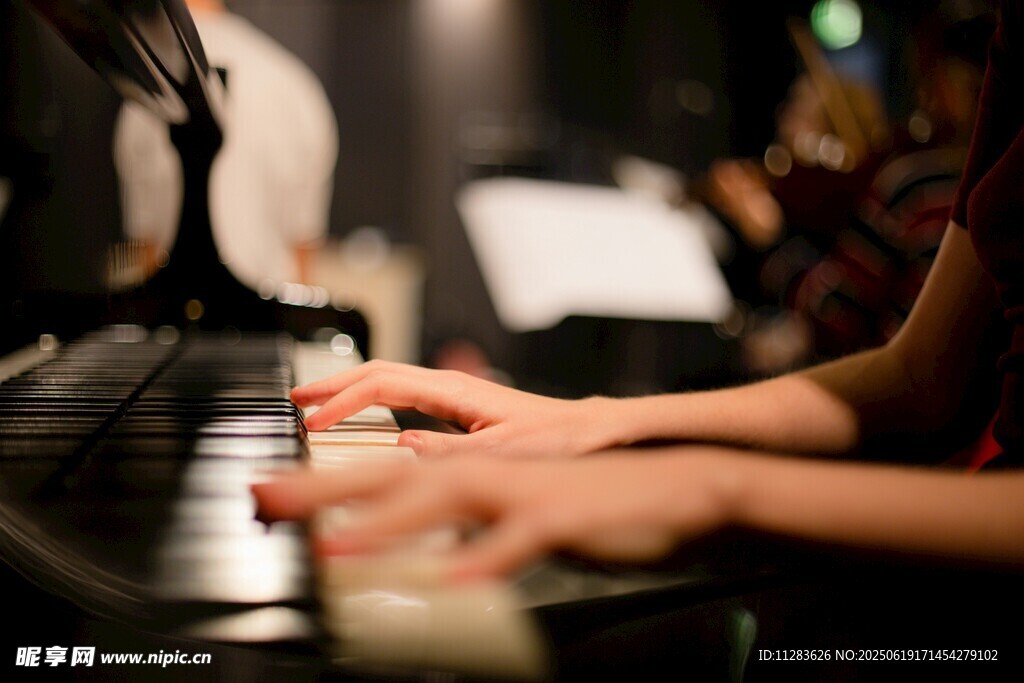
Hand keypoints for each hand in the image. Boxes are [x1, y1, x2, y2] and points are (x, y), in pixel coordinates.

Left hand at [252, 450, 733, 579]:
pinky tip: (450, 575)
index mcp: (470, 470)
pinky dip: (483, 556)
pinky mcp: (558, 517)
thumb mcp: (513, 508)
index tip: (270, 496)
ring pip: (443, 501)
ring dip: (387, 523)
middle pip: (392, 477)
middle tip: (266, 501)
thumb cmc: (585, 501)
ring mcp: (520, 492)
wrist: (665, 488)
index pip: (383, 472)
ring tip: (334, 544)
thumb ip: (465, 511)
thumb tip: (423, 531)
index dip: (322, 482)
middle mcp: (485, 473)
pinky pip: (516, 541)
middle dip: (323, 489)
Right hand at [292, 360, 618, 457]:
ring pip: (388, 379)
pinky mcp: (458, 405)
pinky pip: (403, 395)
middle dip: (334, 384)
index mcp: (454, 391)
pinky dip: (373, 401)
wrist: (587, 431)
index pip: (383, 384)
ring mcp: (453, 392)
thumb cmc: (556, 439)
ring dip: (350, 389)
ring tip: (318, 405)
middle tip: (297, 399)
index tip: (315, 423)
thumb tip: (400, 449)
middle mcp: (450, 385)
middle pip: (377, 371)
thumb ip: (449, 453)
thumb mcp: (502, 454)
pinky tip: (365, 417)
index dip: (343, 402)